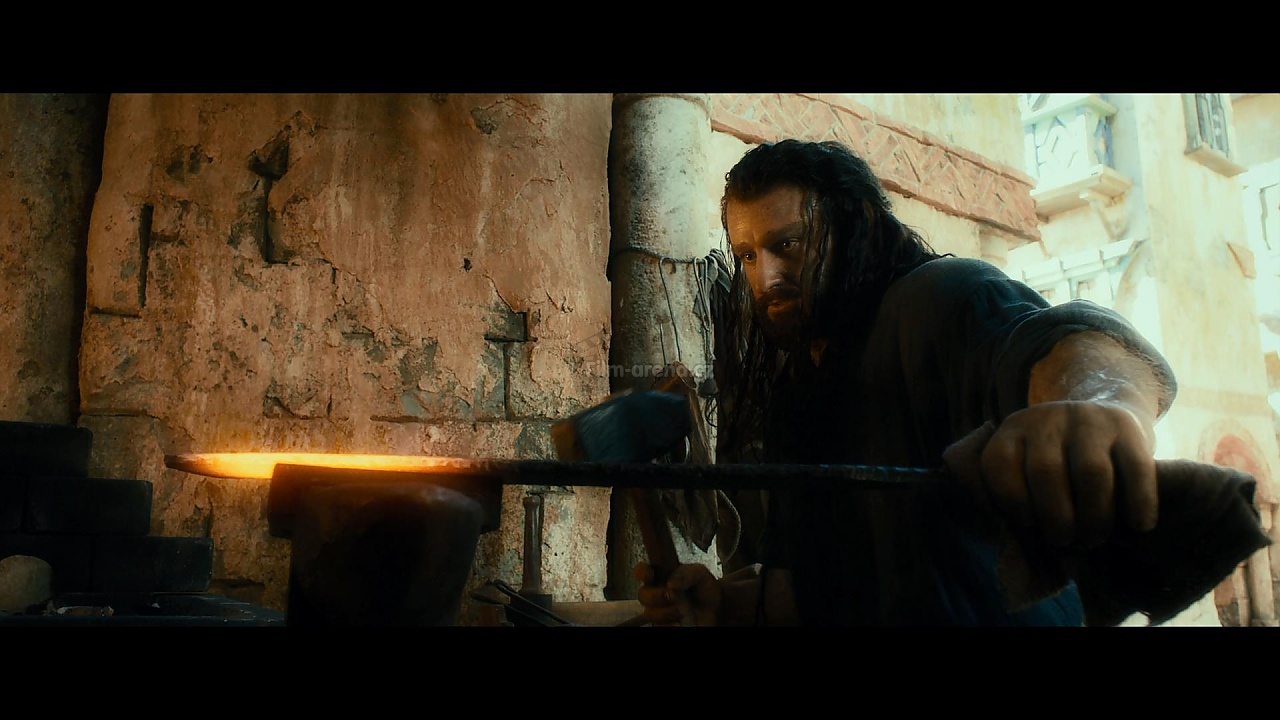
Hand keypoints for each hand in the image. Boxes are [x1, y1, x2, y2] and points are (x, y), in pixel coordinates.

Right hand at [633, 562, 722, 625]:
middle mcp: (656, 593)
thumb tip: (671, 583)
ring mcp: (659, 610)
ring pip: (649, 613)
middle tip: (671, 596)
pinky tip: (679, 624)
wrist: (717, 609)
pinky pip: (657, 627)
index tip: (649, 575)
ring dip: (664, 612)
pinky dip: (667, 626)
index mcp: (661, 576)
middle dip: (655, 596)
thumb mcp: (699, 574)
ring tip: (682, 612)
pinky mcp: (664, 624)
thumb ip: (686, 573)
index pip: (642, 571)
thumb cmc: (705, 589)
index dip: (641, 572)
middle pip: (642, 595)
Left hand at [943, 400, 1157, 550]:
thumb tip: (1015, 541)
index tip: (1030, 527)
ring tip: (1093, 539)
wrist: (1103, 414)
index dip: (1012, 505)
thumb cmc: (1058, 462)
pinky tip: (1140, 526)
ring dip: (1094, 517)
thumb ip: (1014, 497)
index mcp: (1012, 431)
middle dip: (1057, 519)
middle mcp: (1046, 419)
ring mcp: (1087, 419)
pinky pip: (1135, 468)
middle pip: (1045, 472)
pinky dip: (1139, 502)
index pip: (998, 466)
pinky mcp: (1126, 425)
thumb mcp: (1024, 468)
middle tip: (1067, 542)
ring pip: (1090, 472)